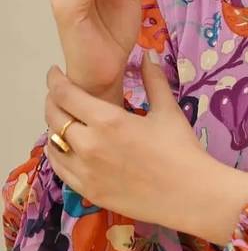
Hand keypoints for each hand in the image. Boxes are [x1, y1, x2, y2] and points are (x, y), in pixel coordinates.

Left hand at [43, 52, 212, 231]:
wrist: (192, 195)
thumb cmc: (182, 150)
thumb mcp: (168, 111)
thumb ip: (153, 81)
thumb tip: (147, 55)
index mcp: (108, 121)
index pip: (65, 94)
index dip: (55, 81)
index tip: (56, 74)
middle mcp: (89, 145)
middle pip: (53, 117)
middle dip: (53, 101)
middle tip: (61, 96)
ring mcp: (86, 171)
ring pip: (53, 143)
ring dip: (54, 128)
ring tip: (65, 121)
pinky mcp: (89, 191)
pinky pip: (60, 169)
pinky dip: (58, 154)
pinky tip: (67, 148)